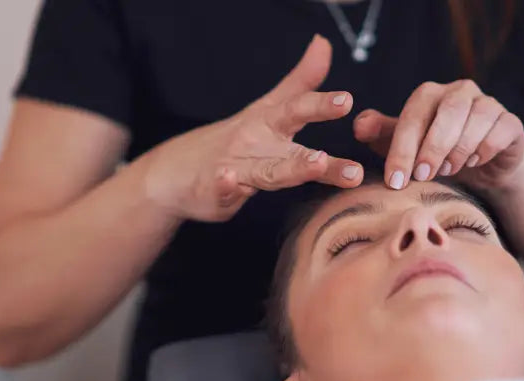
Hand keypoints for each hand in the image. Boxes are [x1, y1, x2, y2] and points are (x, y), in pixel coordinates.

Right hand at [143, 35, 362, 221]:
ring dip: (290, 169)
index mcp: (270, 125)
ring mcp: (235, 168)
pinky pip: (222, 190)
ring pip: (268, 172)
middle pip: (290, 148)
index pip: (298, 111)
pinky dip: (224, 184)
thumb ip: (300, 81)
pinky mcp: (217, 194)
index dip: (321, 106)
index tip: (347, 101)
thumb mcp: (267, 108)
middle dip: (317, 151)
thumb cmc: (232, 140)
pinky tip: (227, 179)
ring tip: (314, 163)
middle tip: (340, 159)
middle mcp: (256, 144)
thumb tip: (323, 43)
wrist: (176, 170)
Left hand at [353, 80, 523, 192]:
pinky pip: (501, 131)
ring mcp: (489, 104)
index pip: (414, 115)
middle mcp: (461, 92)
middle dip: (432, 147)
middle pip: (448, 112)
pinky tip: (474, 163)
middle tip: (422, 176)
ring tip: (448, 170)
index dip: (403, 148)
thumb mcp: (407, 146)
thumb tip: (359, 126)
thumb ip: (383, 135)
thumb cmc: (437, 153)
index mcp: (431, 95)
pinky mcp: (511, 123)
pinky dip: (485, 149)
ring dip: (459, 150)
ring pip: (477, 119)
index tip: (395, 180)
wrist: (482, 166)